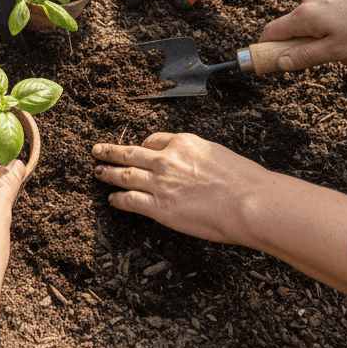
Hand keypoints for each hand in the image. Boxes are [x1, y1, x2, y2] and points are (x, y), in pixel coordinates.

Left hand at [93, 132, 267, 245]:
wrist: (250, 202)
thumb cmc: (246, 182)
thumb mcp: (221, 156)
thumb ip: (203, 159)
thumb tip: (201, 168)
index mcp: (184, 143)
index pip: (155, 140)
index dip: (143, 145)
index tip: (138, 148)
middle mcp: (166, 159)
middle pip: (131, 153)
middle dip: (111, 152)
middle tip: (97, 150)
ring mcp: (160, 183)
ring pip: (124, 174)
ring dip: (107, 173)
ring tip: (96, 171)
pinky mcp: (159, 208)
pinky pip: (130, 200)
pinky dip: (118, 199)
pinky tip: (112, 199)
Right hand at [259, 0, 346, 69]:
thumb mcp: (337, 51)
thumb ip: (305, 57)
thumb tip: (279, 63)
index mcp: (305, 15)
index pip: (271, 32)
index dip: (266, 50)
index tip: (270, 65)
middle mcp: (311, 1)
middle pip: (295, 31)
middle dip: (308, 50)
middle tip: (334, 61)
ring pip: (316, 26)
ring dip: (328, 43)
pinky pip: (330, 17)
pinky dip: (339, 31)